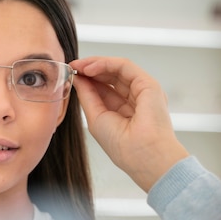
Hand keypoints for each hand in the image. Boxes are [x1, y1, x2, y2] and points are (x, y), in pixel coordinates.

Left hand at [71, 56, 189, 191]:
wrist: (143, 155)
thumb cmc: (123, 147)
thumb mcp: (97, 118)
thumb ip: (88, 97)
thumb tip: (78, 79)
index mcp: (126, 111)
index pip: (105, 89)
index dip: (88, 80)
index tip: (71, 74)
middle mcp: (137, 99)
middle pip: (111, 77)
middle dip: (90, 70)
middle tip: (73, 66)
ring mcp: (144, 91)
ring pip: (118, 69)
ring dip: (96, 64)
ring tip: (78, 66)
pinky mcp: (149, 84)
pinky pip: (125, 66)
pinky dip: (106, 64)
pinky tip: (90, 68)